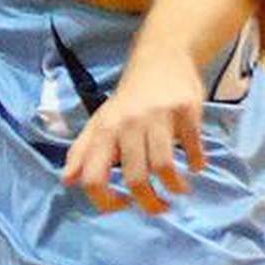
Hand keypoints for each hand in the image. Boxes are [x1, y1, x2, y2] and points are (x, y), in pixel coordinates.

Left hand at [62, 51, 206, 214]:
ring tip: (179, 189)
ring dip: (176, 187)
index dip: (106, 202)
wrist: (161, 56)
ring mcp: (156, 117)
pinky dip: (196, 164)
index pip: (93, 177)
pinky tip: (195, 165)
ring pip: (163, 167)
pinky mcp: (184, 111)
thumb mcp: (100, 120)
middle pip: (135, 178)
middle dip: (150, 204)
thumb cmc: (128, 98)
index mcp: (102, 130)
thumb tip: (67, 181)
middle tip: (160, 207)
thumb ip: (83, 151)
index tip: (124, 205)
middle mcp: (126, 123)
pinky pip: (193, 149)